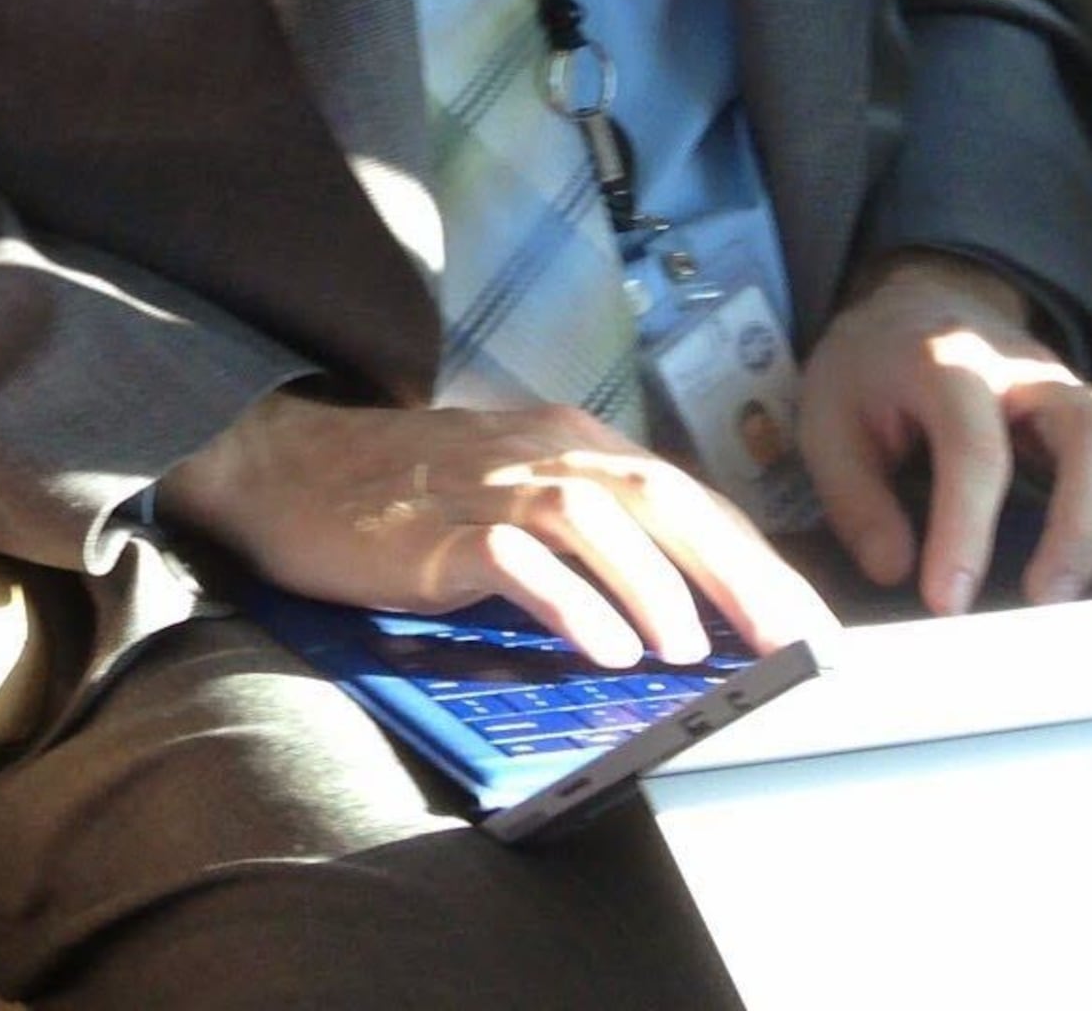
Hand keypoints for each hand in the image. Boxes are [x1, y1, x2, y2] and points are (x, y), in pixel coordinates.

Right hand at [159, 390, 833, 668]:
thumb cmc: (403, 491)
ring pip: (592, 517)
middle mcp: (536, 450)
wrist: (282, 465)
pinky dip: (567, 600)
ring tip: (689, 652)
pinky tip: (601, 648)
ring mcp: (482, 485)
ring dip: (651, 584)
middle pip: (657, 498)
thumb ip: (587, 530)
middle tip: (788, 641)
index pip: (683, 495)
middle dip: (734, 571)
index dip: (753, 559)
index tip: (809, 625)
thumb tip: (685, 604)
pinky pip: (512, 559)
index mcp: (565, 440)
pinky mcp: (431, 528)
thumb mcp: (508, 492)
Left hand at [798, 253, 1091, 611]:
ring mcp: (1083, 389)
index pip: (975, 448)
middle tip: (1051, 605)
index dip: (966, 530)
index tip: (948, 602)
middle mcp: (1031, 371)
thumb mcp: (827, 420)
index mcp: (948, 364)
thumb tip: (896, 572)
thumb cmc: (870, 373)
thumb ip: (854, 497)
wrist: (918, 307)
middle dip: (1085, 529)